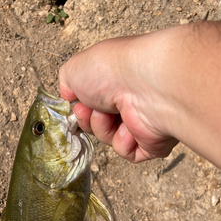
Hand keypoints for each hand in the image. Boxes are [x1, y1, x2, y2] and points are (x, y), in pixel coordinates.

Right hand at [59, 37, 178, 162]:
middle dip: (89, 120)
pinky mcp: (153, 141)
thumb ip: (66, 83)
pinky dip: (122, 142)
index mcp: (116, 82)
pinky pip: (128, 152)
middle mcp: (131, 99)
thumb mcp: (75, 68)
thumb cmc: (111, 70)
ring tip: (109, 114)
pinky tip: (128, 128)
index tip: (76, 104)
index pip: (94, 103)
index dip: (81, 107)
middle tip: (90, 109)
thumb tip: (69, 96)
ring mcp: (142, 121)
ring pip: (110, 138)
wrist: (144, 84)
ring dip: (103, 129)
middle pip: (99, 123)